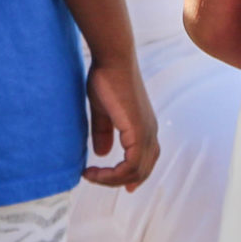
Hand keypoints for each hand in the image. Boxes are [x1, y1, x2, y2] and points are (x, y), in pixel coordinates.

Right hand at [82, 56, 160, 189]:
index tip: (107, 179)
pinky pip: (131, 164)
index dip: (131, 175)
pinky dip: (113, 173)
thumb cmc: (107, 79)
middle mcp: (150, 132)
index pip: (146, 161)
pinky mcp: (138, 131)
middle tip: (93, 178)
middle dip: (117, 180)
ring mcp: (147, 132)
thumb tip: (102, 154)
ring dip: (111, 179)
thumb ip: (103, 133)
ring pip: (136, 171)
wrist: (113, 60)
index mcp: (145, 127)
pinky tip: (93, 170)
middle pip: (142, 170)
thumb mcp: (103, 111)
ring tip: (90, 175)